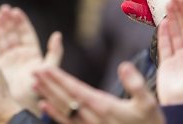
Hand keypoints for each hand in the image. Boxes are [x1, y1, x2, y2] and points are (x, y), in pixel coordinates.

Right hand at [0, 5, 63, 115]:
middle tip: (4, 9)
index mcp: (32, 52)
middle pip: (13, 33)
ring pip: (3, 39)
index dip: (21, 22)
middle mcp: (19, 54)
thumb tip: (57, 35)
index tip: (16, 11)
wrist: (25, 102)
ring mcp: (8, 59)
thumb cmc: (40, 87)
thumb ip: (55, 51)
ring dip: (0, 26)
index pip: (26, 33)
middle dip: (9, 21)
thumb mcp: (50, 67)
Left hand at [33, 63, 164, 123]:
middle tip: (33, 71)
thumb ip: (136, 85)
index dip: (59, 79)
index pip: (76, 89)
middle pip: (65, 98)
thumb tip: (123, 66)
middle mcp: (92, 118)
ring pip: (63, 110)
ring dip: (48, 96)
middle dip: (49, 84)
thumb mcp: (149, 104)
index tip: (44, 68)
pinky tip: (43, 107)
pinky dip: (54, 116)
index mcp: (104, 107)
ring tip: (34, 84)